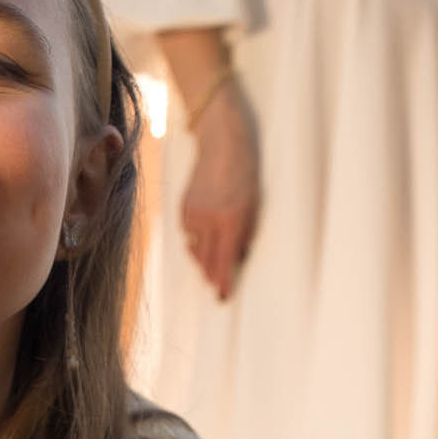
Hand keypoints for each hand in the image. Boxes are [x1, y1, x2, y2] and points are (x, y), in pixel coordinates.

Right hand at [180, 85, 260, 300]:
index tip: (223, 296)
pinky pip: (188, 233)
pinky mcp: (183, 207)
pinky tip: (204, 237)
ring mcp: (193, 213)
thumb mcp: (254, 203)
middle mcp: (209, 219)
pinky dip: (196, 239)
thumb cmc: (245, 171)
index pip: (225, 260)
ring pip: (195, 249)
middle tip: (217, 287)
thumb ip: (246, 232)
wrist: (222, 142)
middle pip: (207, 260)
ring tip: (212, 264)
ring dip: (204, 258)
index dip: (223, 281)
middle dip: (212, 275)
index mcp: (231, 219)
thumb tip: (238, 256)